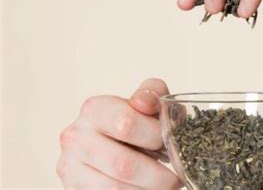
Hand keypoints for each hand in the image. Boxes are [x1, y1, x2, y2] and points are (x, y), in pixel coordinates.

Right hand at [57, 78, 180, 188]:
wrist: (108, 142)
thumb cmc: (133, 122)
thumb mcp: (147, 103)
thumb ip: (152, 96)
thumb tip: (145, 102)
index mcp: (95, 109)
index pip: (127, 124)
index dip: (157, 137)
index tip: (172, 144)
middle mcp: (76, 136)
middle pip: (124, 165)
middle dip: (159, 175)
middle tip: (177, 176)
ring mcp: (70, 165)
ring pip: (117, 188)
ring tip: (166, 185)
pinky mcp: (73, 187)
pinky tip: (147, 188)